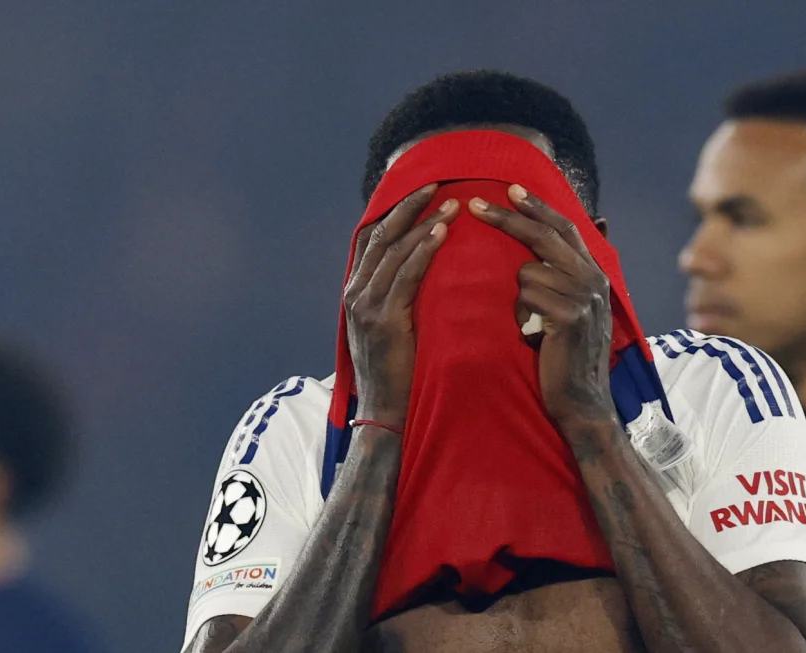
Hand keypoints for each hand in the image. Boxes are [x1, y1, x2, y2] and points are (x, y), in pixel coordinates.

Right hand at [343, 184, 457, 429]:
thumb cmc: (394, 372)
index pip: (372, 240)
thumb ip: (394, 300)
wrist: (383, 410)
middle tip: (436, 183)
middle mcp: (355, 293)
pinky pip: (406, 274)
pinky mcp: (384, 319)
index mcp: (354, 292)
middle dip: (409, 206)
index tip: (420, 191)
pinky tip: (442, 233)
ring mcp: (366, 305)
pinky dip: (423, 249)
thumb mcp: (388, 329)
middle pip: (381, 235)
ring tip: (451, 204)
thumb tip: (416, 277)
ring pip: (394, 250)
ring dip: (424, 222)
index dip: (394, 212)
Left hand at [468, 184, 615, 430]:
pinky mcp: (569, 316)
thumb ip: (568, 273)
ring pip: (528, 270)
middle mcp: (593, 279)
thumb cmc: (567, 356)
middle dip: (508, 218)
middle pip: (545, 235)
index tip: (510, 189)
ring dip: (518, 296)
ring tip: (531, 324)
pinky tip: (532, 335)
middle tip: (474, 204)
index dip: (537, 207)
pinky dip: (521, 314)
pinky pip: (527, 295)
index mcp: (594, 273)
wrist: (582, 402)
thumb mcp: (574, 309)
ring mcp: (584, 296)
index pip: (563, 227)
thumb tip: (589, 227)